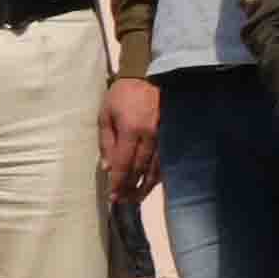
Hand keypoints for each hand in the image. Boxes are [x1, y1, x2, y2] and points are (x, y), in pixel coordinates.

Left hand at [98, 76, 160, 206]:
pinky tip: (151, 183)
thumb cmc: (122, 95)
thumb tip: (108, 168)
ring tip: (136, 198)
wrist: (149, 75)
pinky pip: (166, 160)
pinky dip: (158, 175)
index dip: (119, 182)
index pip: (124, 164)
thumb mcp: (105, 115)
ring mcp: (165, 136)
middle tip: (123, 202)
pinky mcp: (173, 134)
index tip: (113, 197)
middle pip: (141, 170)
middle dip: (131, 188)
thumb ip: (106, 143)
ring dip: (146, 186)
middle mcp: (151, 136)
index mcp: (132, 130)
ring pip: (157, 168)